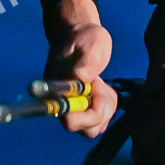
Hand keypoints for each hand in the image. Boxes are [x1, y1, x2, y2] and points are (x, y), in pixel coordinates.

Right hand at [48, 0, 116, 136]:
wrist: (80, 36)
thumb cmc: (84, 37)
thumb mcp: (90, 43)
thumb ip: (86, 61)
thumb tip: (80, 77)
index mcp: (57, 88)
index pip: (70, 116)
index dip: (87, 112)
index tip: (95, 87)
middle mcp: (61, 104)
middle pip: (84, 128)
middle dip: (100, 110)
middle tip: (100, 84)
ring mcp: (73, 109)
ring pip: (93, 128)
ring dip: (105, 110)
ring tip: (103, 86)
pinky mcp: (83, 109)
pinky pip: (98, 123)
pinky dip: (107, 110)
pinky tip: (104, 91)